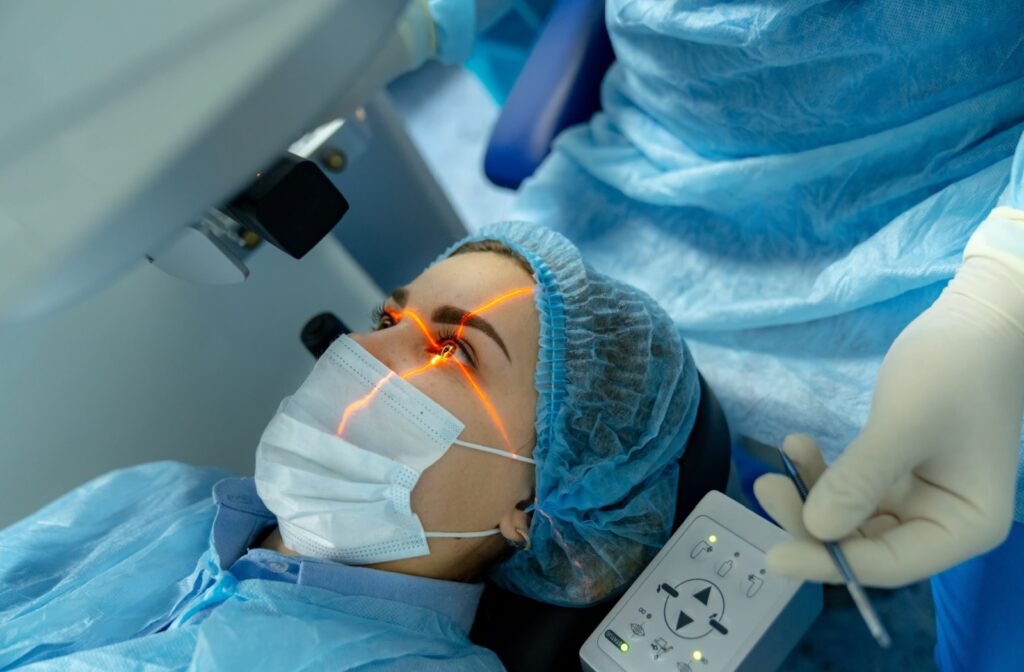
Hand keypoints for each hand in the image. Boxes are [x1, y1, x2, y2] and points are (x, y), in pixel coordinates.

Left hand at [754, 241, 1023, 586]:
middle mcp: (944, 522)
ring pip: (850, 518)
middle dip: (812, 521)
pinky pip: (851, 489)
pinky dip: (822, 472)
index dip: (829, 562)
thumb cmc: (951, 369)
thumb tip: (816, 529)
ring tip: (784, 453)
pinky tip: (798, 444)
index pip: (889, 564)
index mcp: (966, 524)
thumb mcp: (903, 424)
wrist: (974, 321)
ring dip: (811, 493)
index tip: (773, 555)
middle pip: (864, 545)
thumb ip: (860, 481)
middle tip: (765, 486)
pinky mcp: (897, 476)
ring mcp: (919, 499)